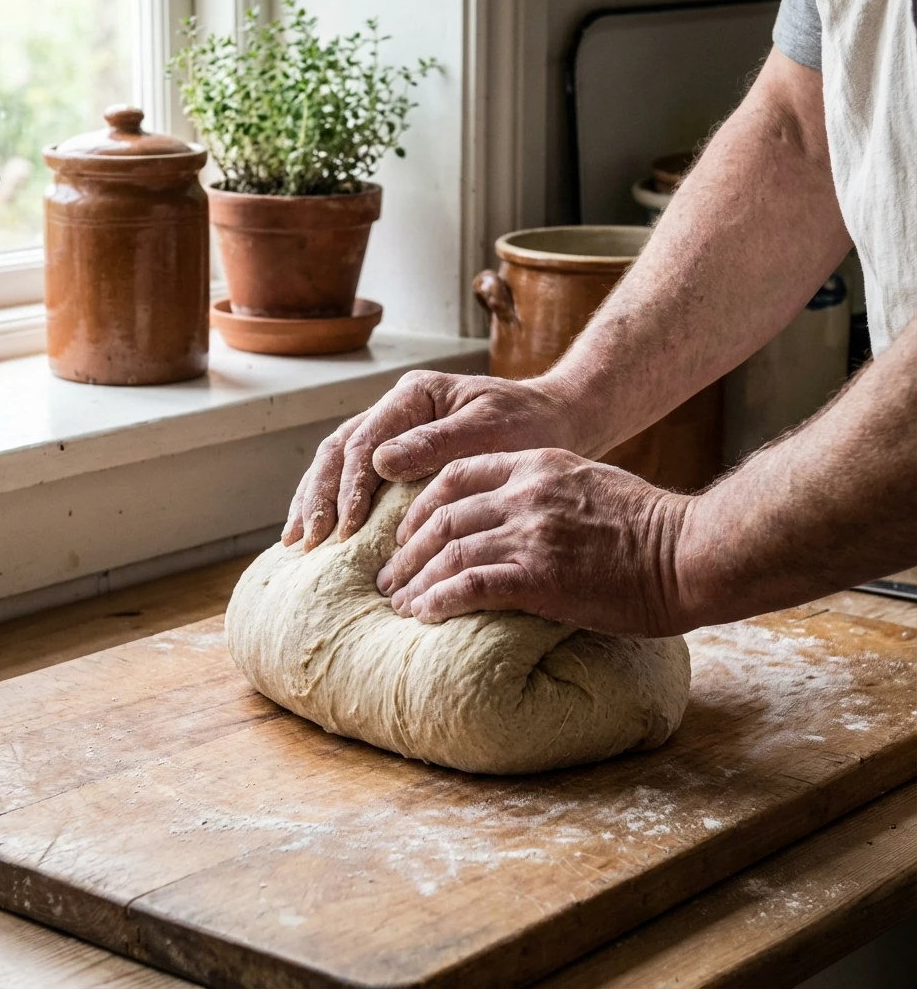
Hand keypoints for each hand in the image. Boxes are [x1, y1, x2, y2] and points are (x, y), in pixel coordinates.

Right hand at [282, 370, 575, 550]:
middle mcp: (395, 410)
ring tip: (297, 541)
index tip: (347, 528)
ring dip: (314, 500)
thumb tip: (379, 463)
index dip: (350, 487)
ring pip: (336, 462)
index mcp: (414, 396)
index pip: (365, 441)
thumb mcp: (490, 431)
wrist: (554, 422)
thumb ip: (436, 443)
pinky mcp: (398, 456)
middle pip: (338, 450)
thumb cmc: (528, 426)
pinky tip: (319, 532)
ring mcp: (393, 431)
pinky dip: (333, 504)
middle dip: (318, 496)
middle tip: (307, 540)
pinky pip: (353, 476)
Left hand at [374, 448, 689, 635]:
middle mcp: (526, 494)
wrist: (691, 551)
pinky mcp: (540, 577)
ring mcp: (531, 533)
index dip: (421, 506)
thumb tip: (513, 516)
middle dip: (407, 549)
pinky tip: (424, 615)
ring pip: (449, 552)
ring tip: (398, 604)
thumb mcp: (591, 483)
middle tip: (388, 576)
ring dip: (416, 580)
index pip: (456, 474)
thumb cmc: (649, 525)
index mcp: (537, 464)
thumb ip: (546, 490)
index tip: (406, 532)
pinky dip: (440, 601)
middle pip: (442, 516)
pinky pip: (470, 586)